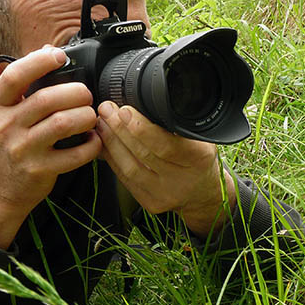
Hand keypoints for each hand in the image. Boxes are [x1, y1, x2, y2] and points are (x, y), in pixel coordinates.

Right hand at [0, 46, 101, 248]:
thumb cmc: (7, 145)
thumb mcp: (4, 113)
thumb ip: (24, 85)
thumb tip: (49, 51)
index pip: (13, 77)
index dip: (39, 62)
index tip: (60, 56)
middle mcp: (6, 126)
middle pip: (47, 99)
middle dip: (76, 93)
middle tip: (86, 96)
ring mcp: (22, 150)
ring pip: (63, 123)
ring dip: (85, 116)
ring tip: (90, 116)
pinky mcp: (40, 171)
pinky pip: (74, 154)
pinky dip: (91, 145)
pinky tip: (93, 140)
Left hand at [95, 101, 235, 237]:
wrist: (202, 192)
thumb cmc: (200, 159)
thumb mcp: (201, 138)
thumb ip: (179, 125)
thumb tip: (146, 101)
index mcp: (198, 159)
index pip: (167, 145)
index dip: (142, 129)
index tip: (125, 110)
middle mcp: (181, 180)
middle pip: (143, 155)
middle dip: (120, 129)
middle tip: (107, 110)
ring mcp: (164, 195)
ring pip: (130, 168)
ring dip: (112, 143)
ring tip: (102, 123)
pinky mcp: (150, 202)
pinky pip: (125, 179)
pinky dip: (112, 158)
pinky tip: (104, 143)